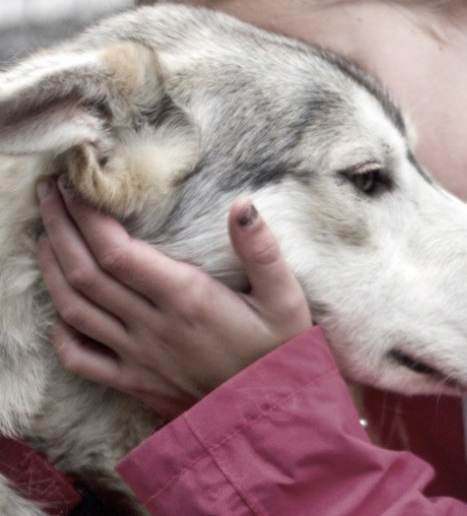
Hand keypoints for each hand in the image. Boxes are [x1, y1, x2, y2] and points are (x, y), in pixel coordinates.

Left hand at [36, 177, 312, 419]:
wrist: (272, 418)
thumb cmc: (280, 352)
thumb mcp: (285, 298)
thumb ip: (262, 251)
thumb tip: (242, 204)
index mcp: (186, 300)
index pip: (118, 253)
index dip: (88, 217)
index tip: (75, 185)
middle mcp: (152, 327)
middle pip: (86, 273)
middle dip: (61, 228)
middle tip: (48, 192)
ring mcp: (138, 357)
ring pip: (76, 309)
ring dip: (52, 269)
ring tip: (44, 234)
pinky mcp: (135, 381)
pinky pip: (82, 359)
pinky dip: (62, 331)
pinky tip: (60, 309)